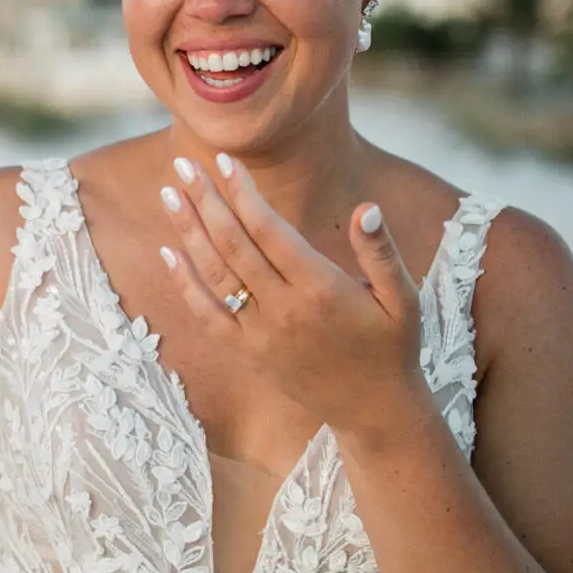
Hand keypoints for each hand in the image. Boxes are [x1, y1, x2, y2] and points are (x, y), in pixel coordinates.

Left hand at [157, 154, 437, 444]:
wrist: (374, 411)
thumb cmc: (393, 347)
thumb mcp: (404, 298)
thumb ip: (381, 252)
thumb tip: (367, 208)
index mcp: (321, 287)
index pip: (270, 229)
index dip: (244, 193)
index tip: (224, 161)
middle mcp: (284, 309)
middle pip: (234, 245)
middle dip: (207, 201)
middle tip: (183, 164)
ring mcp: (261, 334)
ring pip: (215, 275)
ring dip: (189, 232)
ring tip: (169, 194)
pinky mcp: (248, 353)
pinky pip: (207, 315)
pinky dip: (185, 284)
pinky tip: (168, 252)